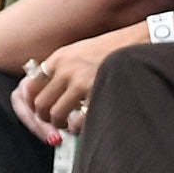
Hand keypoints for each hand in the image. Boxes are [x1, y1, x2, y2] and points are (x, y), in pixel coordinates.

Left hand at [15, 23, 144, 131]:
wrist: (142, 44)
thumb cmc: (114, 50)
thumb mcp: (81, 51)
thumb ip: (62, 68)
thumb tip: (44, 86)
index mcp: (60, 58)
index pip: (31, 85)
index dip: (32, 102)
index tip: (38, 109)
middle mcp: (67, 70)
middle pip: (40, 104)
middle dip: (45, 117)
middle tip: (53, 121)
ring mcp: (82, 83)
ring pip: (56, 115)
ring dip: (60, 124)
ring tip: (68, 125)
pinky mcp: (97, 95)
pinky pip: (77, 122)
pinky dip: (78, 129)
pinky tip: (83, 126)